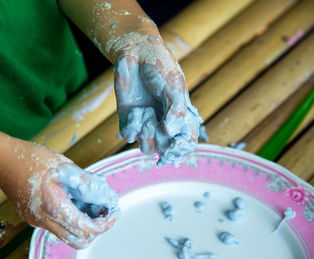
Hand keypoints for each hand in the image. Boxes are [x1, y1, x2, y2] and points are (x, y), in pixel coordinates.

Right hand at [0, 142, 118, 248]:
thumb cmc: (30, 159)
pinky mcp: (34, 217)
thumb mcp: (63, 166)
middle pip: (78, 240)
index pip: (86, 229)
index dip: (105, 224)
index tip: (114, 212)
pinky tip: (77, 200)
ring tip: (93, 204)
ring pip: (68, 235)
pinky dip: (72, 219)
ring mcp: (37, 221)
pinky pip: (58, 226)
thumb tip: (104, 194)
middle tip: (106, 212)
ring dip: (84, 224)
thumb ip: (85, 182)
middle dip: (96, 228)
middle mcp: (44, 220)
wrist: (1, 160)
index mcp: (53, 207)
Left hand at [114, 33, 202, 165]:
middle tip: (162, 132)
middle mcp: (163, 124)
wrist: (137, 53)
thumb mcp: (175, 88)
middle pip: (166, 150)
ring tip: (148, 115)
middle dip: (165, 148)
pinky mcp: (128, 119)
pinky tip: (136, 111)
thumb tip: (170, 133)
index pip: (186, 142)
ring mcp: (145, 123)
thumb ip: (175, 112)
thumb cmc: (160, 68)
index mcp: (180, 117)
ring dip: (148, 136)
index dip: (182, 149)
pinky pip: (129, 136)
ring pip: (147, 148)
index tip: (176, 145)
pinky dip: (132, 127)